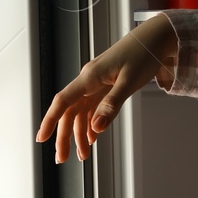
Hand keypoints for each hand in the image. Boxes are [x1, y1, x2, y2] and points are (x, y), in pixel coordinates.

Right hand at [35, 15, 179, 162]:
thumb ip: (112, 105)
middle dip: (64, 136)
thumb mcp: (130, 82)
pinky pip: (92, 108)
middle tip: (62, 159)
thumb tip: (96, 128)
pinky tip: (91, 138)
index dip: (50, 121)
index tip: (41, 138)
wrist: (156, 38)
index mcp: (90, 77)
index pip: (63, 102)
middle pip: (70, 112)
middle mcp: (89, 80)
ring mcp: (97, 84)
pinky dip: (91, 124)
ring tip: (82, 155)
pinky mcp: (106, 86)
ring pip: (81, 113)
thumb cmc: (143, 54)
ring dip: (79, 134)